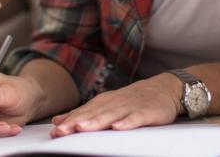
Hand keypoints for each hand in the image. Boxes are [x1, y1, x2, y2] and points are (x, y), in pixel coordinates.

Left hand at [49, 74, 180, 136]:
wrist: (164, 89)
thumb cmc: (132, 100)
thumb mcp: (106, 104)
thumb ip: (83, 113)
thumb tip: (57, 121)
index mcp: (104, 102)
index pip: (84, 112)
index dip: (69, 121)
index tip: (55, 131)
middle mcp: (115, 102)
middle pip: (94, 113)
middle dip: (77, 122)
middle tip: (62, 131)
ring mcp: (130, 106)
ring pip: (111, 115)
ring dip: (96, 121)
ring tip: (82, 128)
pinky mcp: (147, 112)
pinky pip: (136, 118)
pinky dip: (127, 122)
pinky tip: (118, 128)